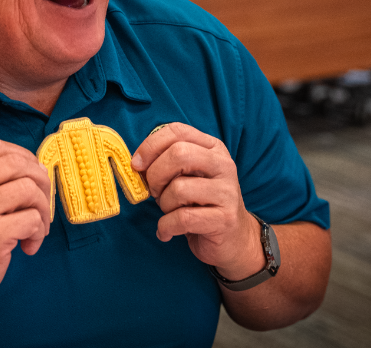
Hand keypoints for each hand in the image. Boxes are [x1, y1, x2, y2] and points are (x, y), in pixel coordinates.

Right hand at [0, 139, 51, 319]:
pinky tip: (27, 246)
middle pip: (16, 163)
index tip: (32, 177)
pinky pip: (32, 219)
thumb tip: (34, 170)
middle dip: (40, 181)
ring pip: (29, 188)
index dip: (23, 157)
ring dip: (43, 209)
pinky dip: (38, 232)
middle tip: (41, 204)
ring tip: (36, 229)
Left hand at [131, 122, 263, 280]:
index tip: (137, 165)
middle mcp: (223, 165)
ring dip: (164, 204)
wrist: (233, 239)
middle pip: (178, 154)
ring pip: (179, 188)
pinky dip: (166, 227)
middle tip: (154, 191)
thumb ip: (167, 162)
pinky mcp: (225, 219)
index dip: (151, 145)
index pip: (178, 131)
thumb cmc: (201, 203)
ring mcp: (227, 192)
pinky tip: (166, 231)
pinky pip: (182, 218)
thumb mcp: (187, 175)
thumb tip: (137, 163)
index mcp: (212, 148)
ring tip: (169, 212)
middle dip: (155, 175)